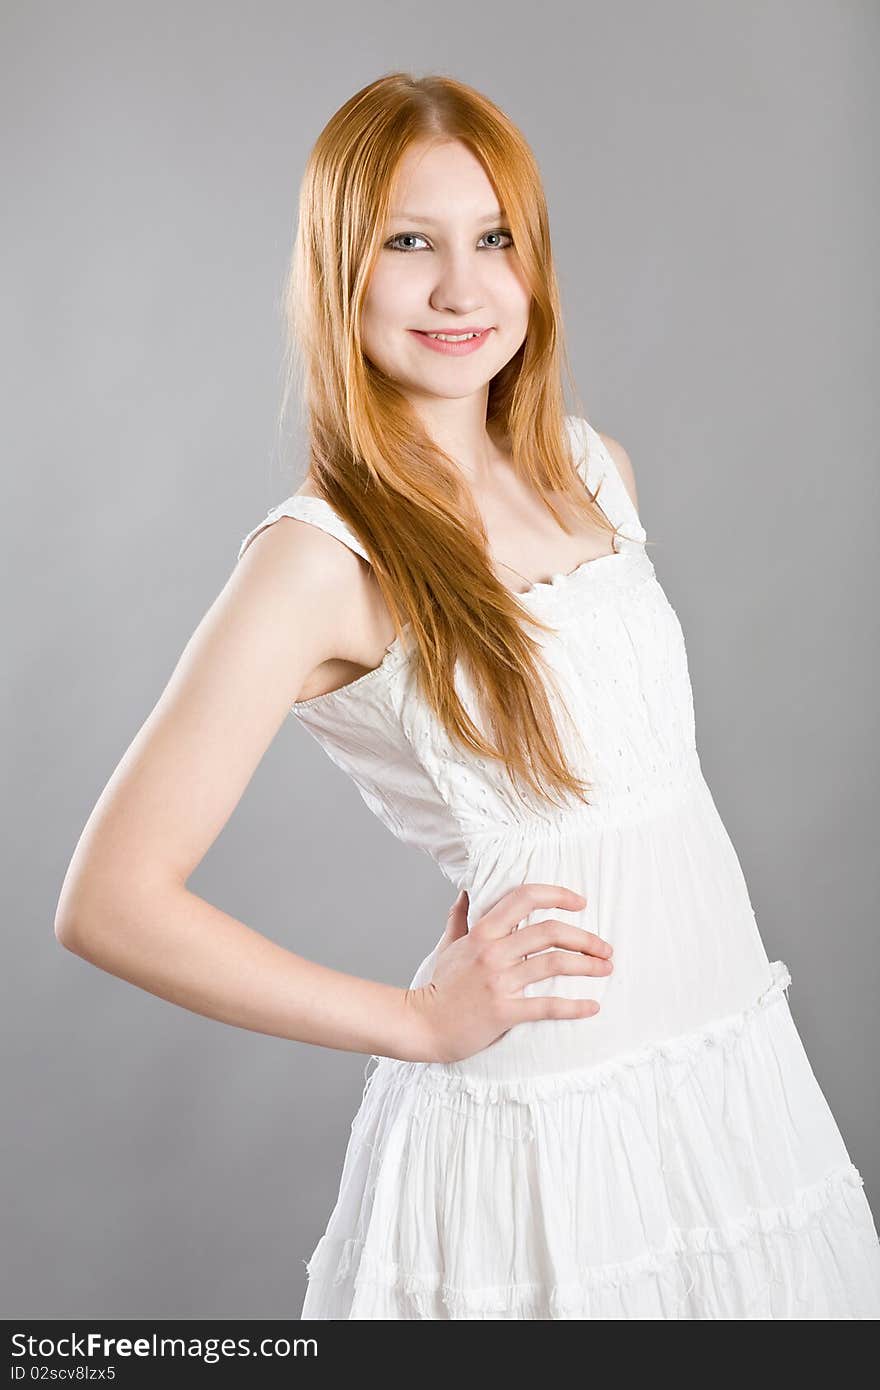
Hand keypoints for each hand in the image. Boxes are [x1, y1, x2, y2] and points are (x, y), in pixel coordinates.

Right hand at [407, 883, 612, 1063]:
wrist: (420, 1025)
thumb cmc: (437, 987)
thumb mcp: (448, 946)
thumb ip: (460, 918)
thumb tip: (466, 893)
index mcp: (482, 932)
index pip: (524, 898)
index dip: (557, 895)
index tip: (580, 902)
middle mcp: (493, 952)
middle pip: (550, 931)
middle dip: (585, 937)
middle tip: (605, 947)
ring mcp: (499, 982)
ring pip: (554, 964)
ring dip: (587, 965)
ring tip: (605, 968)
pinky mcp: (504, 1012)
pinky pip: (547, 1006)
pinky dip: (574, 1007)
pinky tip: (593, 1006)